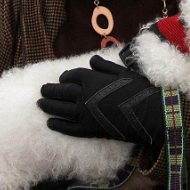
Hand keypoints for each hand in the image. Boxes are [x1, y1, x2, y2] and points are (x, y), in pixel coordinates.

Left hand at [38, 55, 163, 145]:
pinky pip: (68, 127)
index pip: (72, 75)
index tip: (61, 79)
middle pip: (61, 91)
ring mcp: (84, 113)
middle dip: (50, 90)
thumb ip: (105, 66)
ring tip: (40, 104)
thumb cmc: (138, 89)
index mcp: (92, 78)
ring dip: (48, 105)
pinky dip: (57, 125)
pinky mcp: (87, 130)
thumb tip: (92, 60)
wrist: (148, 113)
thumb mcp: (123, 72)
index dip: (65, 77)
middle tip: (42, 90)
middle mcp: (84, 94)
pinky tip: (50, 123)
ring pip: (60, 108)